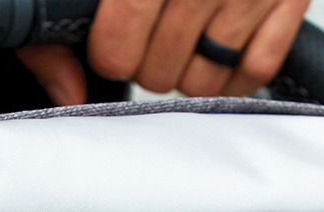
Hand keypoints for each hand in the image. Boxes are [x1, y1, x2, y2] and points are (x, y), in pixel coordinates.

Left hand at [18, 0, 308, 105]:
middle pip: (158, 69)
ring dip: (186, 70)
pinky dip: (233, 73)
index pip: (118, 43)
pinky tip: (217, 49)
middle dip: (146, 62)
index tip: (110, 39)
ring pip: (203, 79)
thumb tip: (67, 87)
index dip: (109, 51)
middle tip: (147, 36)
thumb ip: (77, 12)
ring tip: (182, 38)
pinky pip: (256, 69)